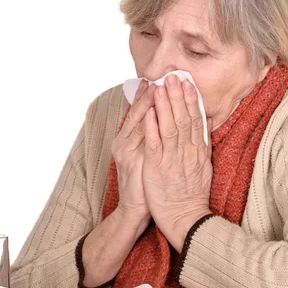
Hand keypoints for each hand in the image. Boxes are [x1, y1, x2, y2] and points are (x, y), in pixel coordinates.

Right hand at [112, 80, 155, 231]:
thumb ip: (153, 140)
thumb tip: (162, 120)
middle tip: (161, 77)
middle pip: (139, 113)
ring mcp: (128, 152)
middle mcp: (125, 143)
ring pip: (139, 122)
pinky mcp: (132, 163)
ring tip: (158, 86)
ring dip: (149, 103)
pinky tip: (150, 112)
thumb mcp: (146, 158)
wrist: (136, 210)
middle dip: (150, 94)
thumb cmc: (145, 184)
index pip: (139, 112)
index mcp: (128, 140)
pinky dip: (146, 125)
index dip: (146, 96)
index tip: (154, 79)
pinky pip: (142, 141)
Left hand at [142, 75, 212, 251]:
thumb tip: (207, 124)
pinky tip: (149, 112)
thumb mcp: (204, 168)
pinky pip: (155, 143)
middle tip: (174, 76)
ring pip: (170, 126)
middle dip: (178, 96)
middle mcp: (187, 152)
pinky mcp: (158, 167)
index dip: (192, 100)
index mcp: (198, 152)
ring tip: (161, 86)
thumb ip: (203, 146)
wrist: (186, 219)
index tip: (188, 84)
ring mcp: (172, 159)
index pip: (196, 120)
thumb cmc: (193, 195)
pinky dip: (152, 126)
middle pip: (184, 118)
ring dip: (165, 105)